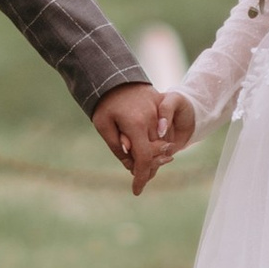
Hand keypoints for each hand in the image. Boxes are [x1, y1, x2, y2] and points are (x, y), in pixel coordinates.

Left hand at [94, 82, 195, 197]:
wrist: (116, 76)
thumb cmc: (105, 103)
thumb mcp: (102, 125)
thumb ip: (116, 146)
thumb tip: (130, 164)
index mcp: (136, 124)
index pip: (143, 158)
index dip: (141, 177)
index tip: (136, 191)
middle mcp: (152, 120)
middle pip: (156, 155)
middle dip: (148, 171)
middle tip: (138, 180)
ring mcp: (159, 114)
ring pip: (163, 146)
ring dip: (154, 160)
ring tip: (141, 167)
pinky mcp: (162, 109)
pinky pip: (165, 134)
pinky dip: (159, 146)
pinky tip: (147, 151)